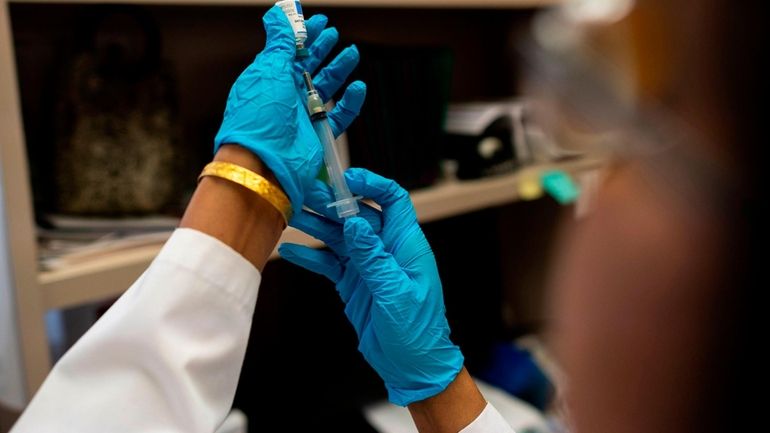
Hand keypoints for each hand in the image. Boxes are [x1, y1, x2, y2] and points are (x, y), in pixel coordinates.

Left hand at [214, 6, 365, 215]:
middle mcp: (285, 96)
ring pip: (325, 88)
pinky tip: (359, 88)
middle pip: (308, 67)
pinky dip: (351, 102)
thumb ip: (280, 41)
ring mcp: (302, 115)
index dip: (305, 35)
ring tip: (353, 53)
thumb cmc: (260, 115)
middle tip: (336, 36)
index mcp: (269, 78)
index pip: (289, 51)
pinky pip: (339, 115)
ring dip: (339, 70)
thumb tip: (279, 12)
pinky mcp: (318, 134)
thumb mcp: (268, 69)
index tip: (321, 22)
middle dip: (323, 49)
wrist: (264, 163)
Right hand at [279, 168, 463, 405]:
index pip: (393, 200)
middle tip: (304, 193)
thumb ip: (374, 258)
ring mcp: (368, 266)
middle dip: (333, 203)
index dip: (372, 184)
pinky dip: (311, 256)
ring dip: (317, 225)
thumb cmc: (418, 330)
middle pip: (357, 216)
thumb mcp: (396, 292)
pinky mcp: (353, 283)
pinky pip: (329, 263)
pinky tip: (290, 250)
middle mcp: (386, 250)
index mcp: (406, 245)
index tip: (347, 178)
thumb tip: (354, 224)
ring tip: (290, 214)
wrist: (413, 365)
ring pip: (339, 237)